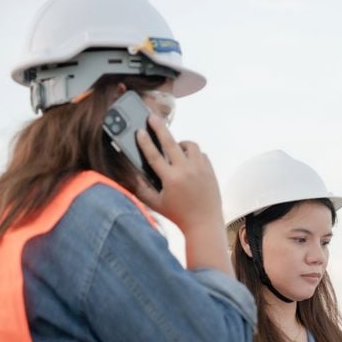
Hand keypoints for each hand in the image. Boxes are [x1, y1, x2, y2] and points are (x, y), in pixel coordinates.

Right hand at [134, 115, 229, 271]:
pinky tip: (187, 161)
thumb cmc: (178, 215)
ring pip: (190, 145)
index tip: (139, 131)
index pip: (154, 155)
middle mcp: (186, 171)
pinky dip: (193, 155)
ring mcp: (200, 169)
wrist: (204, 223)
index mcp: (171, 179)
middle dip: (160, 128)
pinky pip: (201, 154)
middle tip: (153, 118)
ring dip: (180, 144)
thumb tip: (131, 174)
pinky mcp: (210, 170)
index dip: (145, 142)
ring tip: (174, 148)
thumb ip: (141, 189)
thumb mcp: (155, 204)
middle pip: (171, 142)